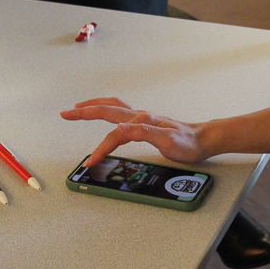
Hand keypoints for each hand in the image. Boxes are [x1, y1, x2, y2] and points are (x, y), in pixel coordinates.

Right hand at [60, 97, 206, 166]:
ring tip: (79, 107)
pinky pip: (120, 111)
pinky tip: (107, 114)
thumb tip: (119, 128)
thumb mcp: (167, 141)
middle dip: (84, 112)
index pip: (114, 135)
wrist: (203, 139)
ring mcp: (141, 117)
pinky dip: (107, 109)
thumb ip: (142, 132)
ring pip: (112, 107)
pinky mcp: (145, 121)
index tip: (91, 162)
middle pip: (106, 110)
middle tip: (65, 113)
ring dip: (94, 106)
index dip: (101, 149)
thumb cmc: (188, 143)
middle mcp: (139, 116)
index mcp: (141, 121)